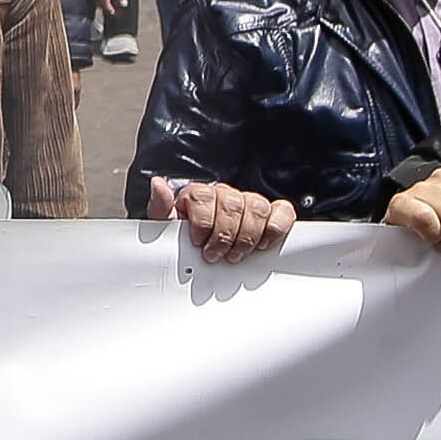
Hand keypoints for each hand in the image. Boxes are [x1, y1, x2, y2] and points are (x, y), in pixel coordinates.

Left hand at [151, 178, 297, 263]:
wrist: (199, 250)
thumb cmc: (185, 238)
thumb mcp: (166, 226)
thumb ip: (161, 206)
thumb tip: (158, 184)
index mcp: (200, 194)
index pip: (203, 196)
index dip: (202, 222)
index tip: (198, 242)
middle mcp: (226, 195)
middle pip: (232, 204)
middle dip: (223, 235)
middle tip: (216, 255)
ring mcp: (249, 202)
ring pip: (256, 207)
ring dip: (247, 236)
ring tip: (236, 255)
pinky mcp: (271, 213)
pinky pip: (282, 211)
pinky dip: (276, 227)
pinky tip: (263, 244)